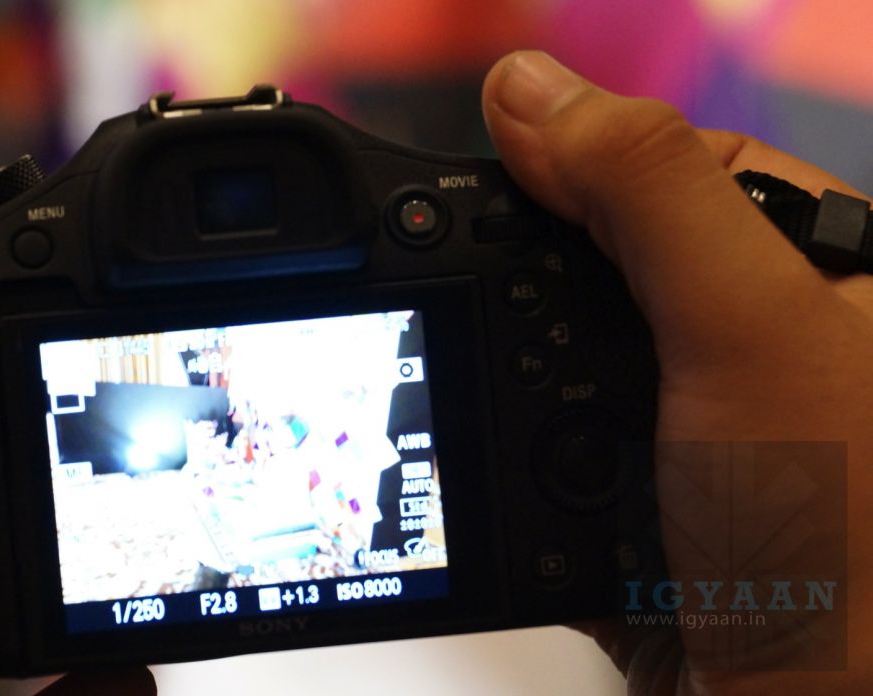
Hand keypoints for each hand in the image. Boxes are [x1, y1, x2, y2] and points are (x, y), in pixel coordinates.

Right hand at [482, 51, 872, 692]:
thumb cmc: (850, 543)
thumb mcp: (748, 328)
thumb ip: (645, 191)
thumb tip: (526, 87)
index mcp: (800, 270)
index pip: (665, 165)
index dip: (568, 161)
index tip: (485, 176)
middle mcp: (743, 342)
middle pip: (587, 265)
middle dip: (522, 292)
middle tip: (462, 300)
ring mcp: (680, 429)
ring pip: (546, 365)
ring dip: (504, 390)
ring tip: (493, 410)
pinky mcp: (629, 504)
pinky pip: (536, 457)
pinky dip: (507, 468)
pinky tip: (511, 480)